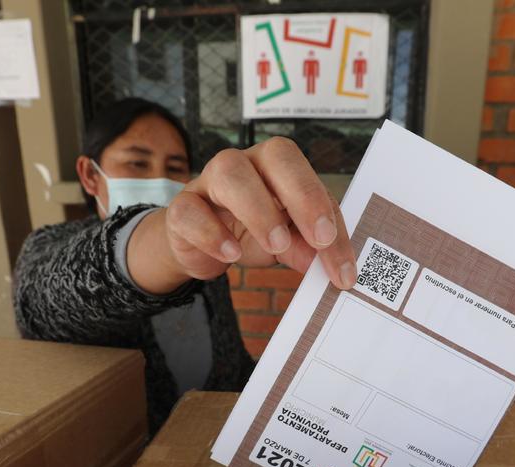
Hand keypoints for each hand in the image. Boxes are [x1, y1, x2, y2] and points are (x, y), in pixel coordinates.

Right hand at [128, 137, 355, 293]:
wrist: (203, 248)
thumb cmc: (253, 233)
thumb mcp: (288, 241)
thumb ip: (308, 247)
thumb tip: (326, 264)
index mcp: (279, 167)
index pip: (308, 176)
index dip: (323, 208)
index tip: (333, 244)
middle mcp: (246, 163)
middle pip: (276, 155)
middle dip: (302, 195)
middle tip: (318, 239)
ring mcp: (209, 182)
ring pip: (230, 173)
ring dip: (258, 210)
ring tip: (276, 246)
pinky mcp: (182, 209)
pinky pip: (191, 211)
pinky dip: (212, 234)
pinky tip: (231, 255)